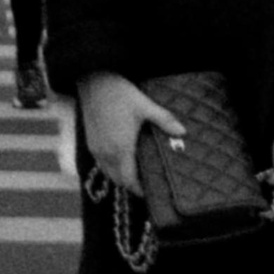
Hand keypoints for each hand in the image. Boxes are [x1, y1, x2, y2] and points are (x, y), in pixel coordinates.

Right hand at [77, 71, 182, 190]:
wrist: (93, 82)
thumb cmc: (120, 94)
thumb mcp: (145, 105)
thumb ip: (164, 120)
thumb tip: (183, 132)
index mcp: (121, 148)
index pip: (129, 180)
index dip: (139, 189)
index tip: (150, 191)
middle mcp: (106, 153)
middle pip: (118, 180)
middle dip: (131, 184)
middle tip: (145, 182)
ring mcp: (96, 148)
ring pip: (108, 173)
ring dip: (120, 176)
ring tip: (134, 172)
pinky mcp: (90, 142)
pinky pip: (101, 163)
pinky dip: (111, 167)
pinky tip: (121, 158)